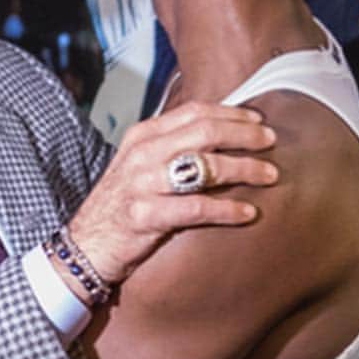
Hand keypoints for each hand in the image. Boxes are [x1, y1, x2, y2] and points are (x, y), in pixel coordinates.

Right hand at [69, 101, 277, 283]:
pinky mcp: (145, 216)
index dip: (231, 114)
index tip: (258, 121)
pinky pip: (197, 208)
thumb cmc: (120, 206)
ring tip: (270, 176)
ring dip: (245, 169)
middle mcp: (142, 154)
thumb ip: (170, 147)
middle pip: (205, 133)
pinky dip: (228, 209)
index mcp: (142, 136)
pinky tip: (248, 213)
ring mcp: (142, 184)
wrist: (86, 245)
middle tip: (272, 143)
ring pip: (206, 167)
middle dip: (245, 136)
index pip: (194, 112)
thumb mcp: (138, 165)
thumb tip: (220, 135)